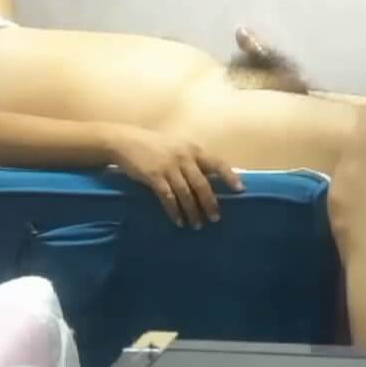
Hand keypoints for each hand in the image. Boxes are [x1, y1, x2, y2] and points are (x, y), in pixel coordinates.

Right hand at [108, 126, 243, 228]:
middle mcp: (184, 157)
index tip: (239, 190)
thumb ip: (193, 160)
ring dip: (193, 212)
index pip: (217, 163)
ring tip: (197, 225)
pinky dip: (174, 211)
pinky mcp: (154, 176)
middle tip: (215, 218)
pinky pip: (168, 198)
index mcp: (193, 149)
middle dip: (210, 203)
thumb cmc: (154, 145)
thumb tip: (211, 179)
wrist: (125, 141)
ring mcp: (169, 167)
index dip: (229, 177)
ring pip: (186, 194)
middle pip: (202, 184)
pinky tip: (178, 221)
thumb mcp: (177, 146)